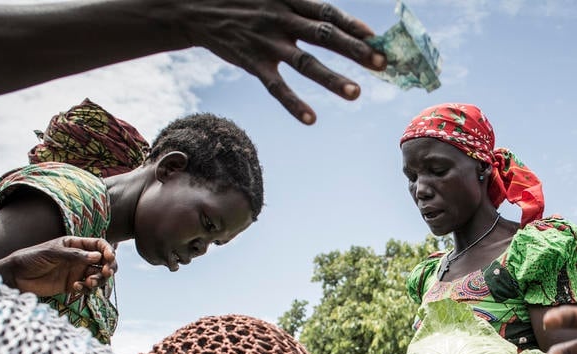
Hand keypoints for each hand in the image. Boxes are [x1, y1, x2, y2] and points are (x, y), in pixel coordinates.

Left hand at [0, 236, 115, 297]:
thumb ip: (75, 255)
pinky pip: (87, 288)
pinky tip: (76, 287)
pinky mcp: (72, 286)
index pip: (99, 245)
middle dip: (108, 268)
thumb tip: (98, 256)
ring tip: (89, 283)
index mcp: (75, 244)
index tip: (109, 258)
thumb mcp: (52, 253)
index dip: (108, 250)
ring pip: (98, 276)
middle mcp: (79, 258)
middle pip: (103, 262)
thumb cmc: (31, 258)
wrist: (16, 276)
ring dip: (98, 280)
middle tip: (104, 273)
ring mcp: (76, 272)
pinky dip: (86, 289)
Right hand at [181, 0, 386, 124]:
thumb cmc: (241, 0)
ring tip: (357, 93)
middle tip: (382, 64)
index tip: (376, 38)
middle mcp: (281, 18)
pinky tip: (311, 119)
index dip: (352, 24)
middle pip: (324, 35)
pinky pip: (275, 86)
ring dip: (332, 78)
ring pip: (305, 63)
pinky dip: (293, 103)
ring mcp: (266, 42)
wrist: (194, 8)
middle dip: (355, 50)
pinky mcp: (252, 62)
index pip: (327, 11)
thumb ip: (299, 2)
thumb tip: (331, 15)